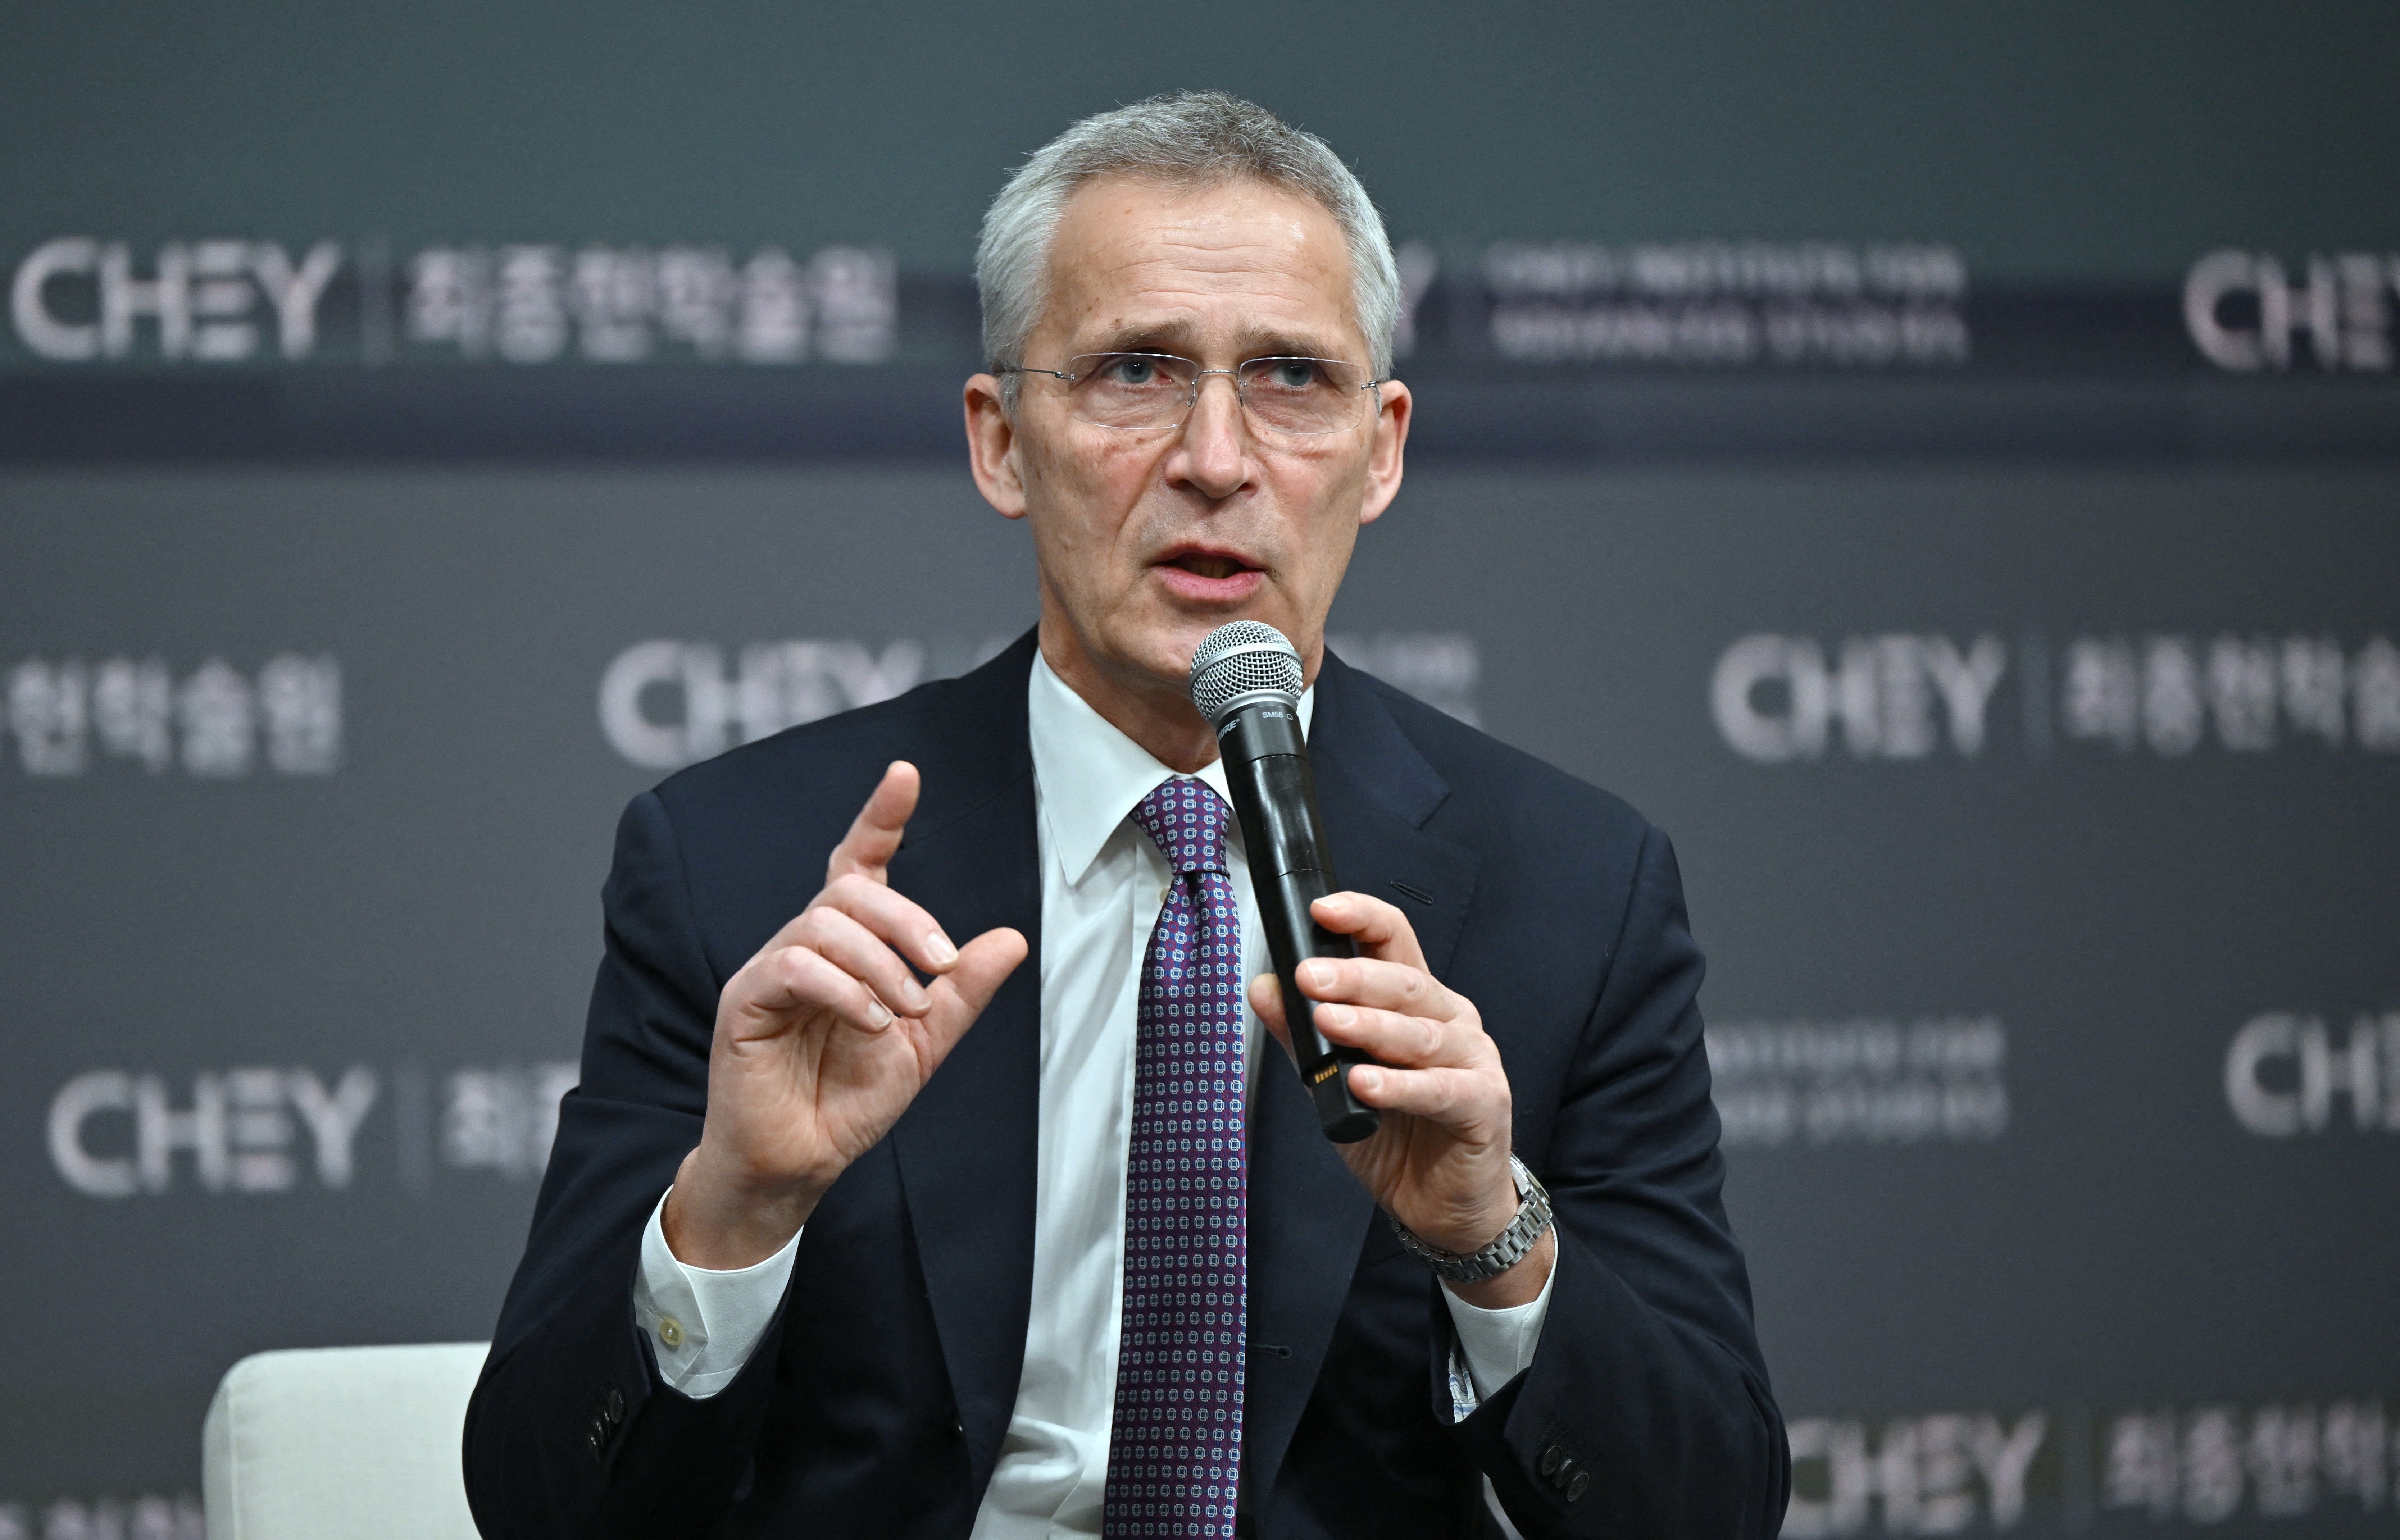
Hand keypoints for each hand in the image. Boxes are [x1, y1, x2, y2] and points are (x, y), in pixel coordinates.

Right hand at [664, 761, 1028, 1268]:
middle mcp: (804, 947)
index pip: (857, 865)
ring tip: (906, 1011)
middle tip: (941, 964)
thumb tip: (1013, 938)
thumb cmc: (849, 1099)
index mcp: (847, 948)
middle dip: (906, 918)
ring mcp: (769, 970)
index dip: (879, 819)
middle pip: (851, 893)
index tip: (904, 776)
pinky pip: (792, 966)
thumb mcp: (925, 1043)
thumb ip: (963, 991)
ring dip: (880, 963)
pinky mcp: (743, 1002)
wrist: (801, 1162)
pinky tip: (871, 1021)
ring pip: (823, 924)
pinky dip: (842, 988)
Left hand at [1248, 892, 1552, 1307]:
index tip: (1320, 909)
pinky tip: (1364, 1083)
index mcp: (1417, 1003)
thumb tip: (1264, 988)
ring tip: (1330, 1024)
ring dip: (1372, 1026)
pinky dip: (1400, 1085)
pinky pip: (1440, 1089)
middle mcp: (1451, 1021)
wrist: (1444, 1208)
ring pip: (1421, 1033)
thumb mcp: (1336, 1080)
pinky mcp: (1484, 1104)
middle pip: (1405, 983)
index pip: (1394, 942)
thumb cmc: (1399, 1135)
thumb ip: (1303, 1035)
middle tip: (1309, 976)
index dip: (1362, 918)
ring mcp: (1473, 1061)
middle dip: (1354, 976)